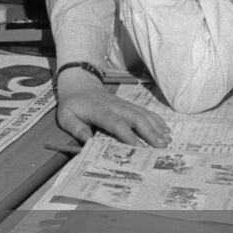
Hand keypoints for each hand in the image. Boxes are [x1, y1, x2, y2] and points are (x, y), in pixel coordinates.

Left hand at [55, 69, 170, 147]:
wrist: (79, 85)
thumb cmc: (73, 105)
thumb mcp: (66, 117)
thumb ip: (76, 128)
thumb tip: (88, 140)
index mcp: (99, 111)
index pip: (115, 123)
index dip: (127, 134)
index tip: (138, 147)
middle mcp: (114, 106)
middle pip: (135, 117)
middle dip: (149, 131)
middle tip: (161, 146)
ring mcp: (123, 103)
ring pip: (142, 113)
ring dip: (156, 126)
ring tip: (167, 140)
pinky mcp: (128, 104)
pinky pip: (144, 110)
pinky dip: (156, 119)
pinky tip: (165, 129)